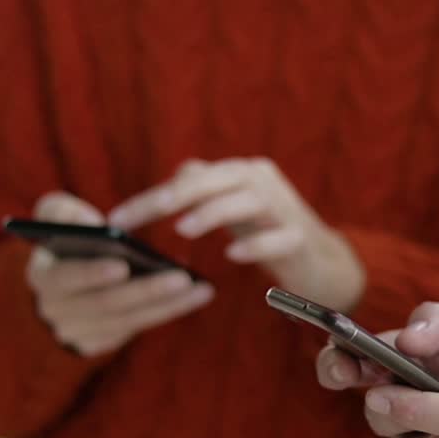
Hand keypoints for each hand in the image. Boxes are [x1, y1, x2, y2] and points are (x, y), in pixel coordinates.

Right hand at [26, 192, 214, 356]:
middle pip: (105, 304)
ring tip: (201, 287)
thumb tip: (92, 224)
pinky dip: (167, 311)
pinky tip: (195, 296)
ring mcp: (78, 332)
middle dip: (145, 291)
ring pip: (128, 320)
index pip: (65, 278)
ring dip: (167, 304)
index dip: (92, 273)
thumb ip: (62, 212)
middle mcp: (56, 311)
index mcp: (42, 278)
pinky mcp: (100, 343)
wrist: (62, 285)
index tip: (123, 265)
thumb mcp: (55, 218)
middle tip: (181, 277)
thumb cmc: (67, 241)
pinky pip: (138, 327)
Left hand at [108, 158, 364, 310]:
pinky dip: (255, 244)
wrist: (323, 264)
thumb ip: (205, 191)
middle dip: (173, 197)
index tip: (115, 221)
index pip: (190, 178)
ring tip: (183, 230)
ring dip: (213, 214)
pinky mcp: (301, 239)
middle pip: (214, 181)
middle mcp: (263, 181)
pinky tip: (233, 255)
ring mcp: (285, 209)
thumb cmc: (268, 234)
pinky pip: (277, 237)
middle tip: (140, 217)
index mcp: (241, 173)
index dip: (151, 198)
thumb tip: (174, 177)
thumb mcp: (234, 208)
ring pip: (247, 201)